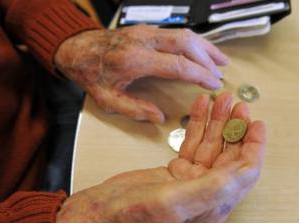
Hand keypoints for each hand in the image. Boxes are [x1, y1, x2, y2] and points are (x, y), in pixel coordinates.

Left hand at [54, 25, 228, 122]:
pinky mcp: (148, 30)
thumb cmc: (92, 72)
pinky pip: (177, 33)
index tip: (213, 83)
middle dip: (208, 59)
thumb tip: (158, 116)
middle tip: (220, 75)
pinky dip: (194, 42)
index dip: (200, 75)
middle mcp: (144, 41)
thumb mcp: (107, 99)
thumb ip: (134, 110)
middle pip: (187, 44)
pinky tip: (202, 50)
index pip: (178, 65)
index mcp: (135, 59)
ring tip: (220, 61)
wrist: (78, 49)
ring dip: (205, 47)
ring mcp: (146, 32)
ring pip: (185, 34)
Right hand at [56, 92, 265, 222]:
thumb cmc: (128, 218)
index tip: (258, 125)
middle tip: (239, 106)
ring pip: (211, 146)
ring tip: (222, 101)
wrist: (98, 215)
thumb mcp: (172, 203)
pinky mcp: (175, 172)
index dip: (254, 147)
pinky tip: (200, 110)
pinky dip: (197, 125)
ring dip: (217, 122)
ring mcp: (189, 181)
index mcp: (212, 206)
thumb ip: (211, 188)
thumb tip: (244, 172)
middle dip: (236, 128)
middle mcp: (205, 194)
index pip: (244, 173)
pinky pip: (192, 144)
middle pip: (230, 155)